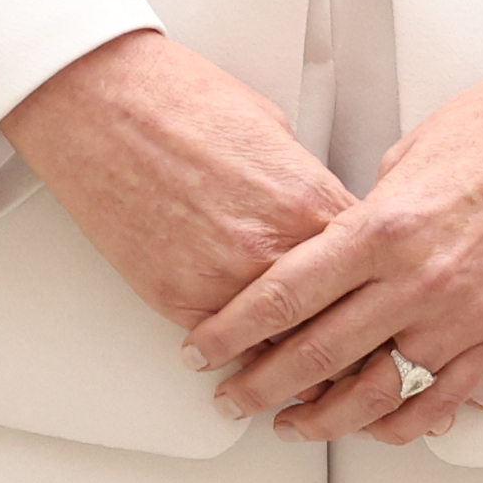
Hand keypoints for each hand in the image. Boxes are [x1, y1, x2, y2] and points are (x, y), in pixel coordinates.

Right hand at [0, 31, 352, 342]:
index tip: (380, 313)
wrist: (102, 102)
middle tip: (361, 365)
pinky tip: (249, 361)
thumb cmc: (178, 101)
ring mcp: (226, 279)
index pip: (372, 275)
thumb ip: (305, 188)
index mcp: (310, 201)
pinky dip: (238, 357)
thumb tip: (320, 217)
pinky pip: (226, 349)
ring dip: (299, 367)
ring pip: (287, 353)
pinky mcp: (178, 298)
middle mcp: (275, 247)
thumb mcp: (272, 131)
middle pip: (341, 325)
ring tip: (311, 381)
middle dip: (355, 350)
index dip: (380, 299)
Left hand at [187, 61, 482, 444]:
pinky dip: (402, 424)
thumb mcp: (401, 162)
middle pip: (317, 354)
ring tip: (291, 426)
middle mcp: (416, 282)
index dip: (232, 329)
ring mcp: (460, 316)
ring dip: (325, 420)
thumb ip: (359, 218)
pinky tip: (374, 428)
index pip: (283, 295)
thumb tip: (327, 252)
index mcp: (380, 229)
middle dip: (262, 384)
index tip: (203, 346)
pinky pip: (441, 400)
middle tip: (230, 397)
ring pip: (376, 394)